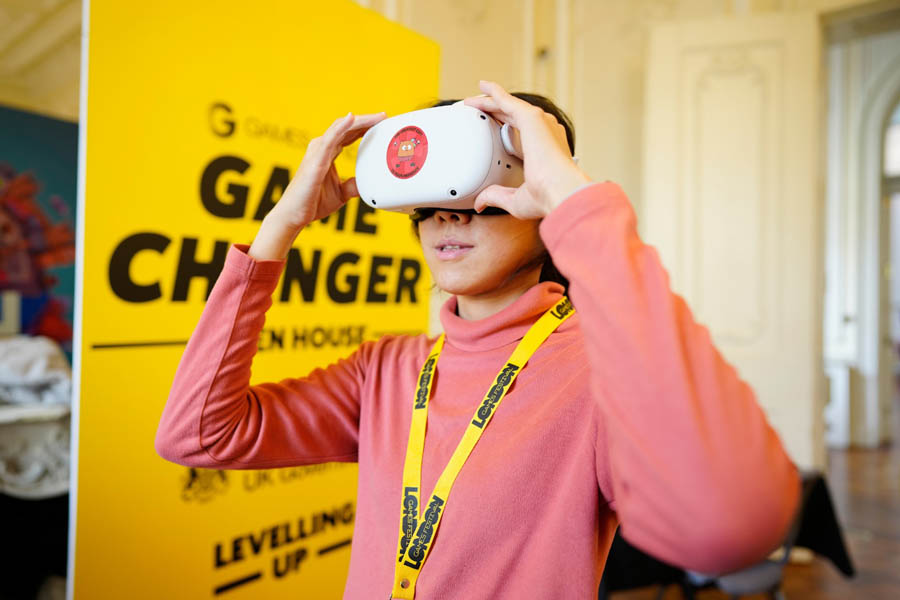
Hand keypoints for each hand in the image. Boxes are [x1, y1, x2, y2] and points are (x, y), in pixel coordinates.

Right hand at [270, 111, 386, 230]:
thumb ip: (353, 185)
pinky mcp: (316, 159)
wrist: (294, 214)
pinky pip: (330, 139)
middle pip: (346, 127)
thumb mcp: (341, 193)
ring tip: (377, 117)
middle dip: (366, 121)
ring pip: (341, 128)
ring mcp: (318, 151)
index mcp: (327, 153)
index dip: (365, 127)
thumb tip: (367, 184)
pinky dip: (341, 127)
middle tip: (384, 116)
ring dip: (360, 121)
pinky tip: (352, 119)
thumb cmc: (312, 202)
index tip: (382, 124)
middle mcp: (322, 148)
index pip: (349, 134)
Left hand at [463, 80, 592, 218]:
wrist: (560, 191)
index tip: (492, 128)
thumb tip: (481, 203)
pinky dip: (495, 92)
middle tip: (477, 109)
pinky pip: (507, 100)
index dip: (505, 128)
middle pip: (513, 116)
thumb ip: (497, 196)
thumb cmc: (546, 198)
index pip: (521, 133)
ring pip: (508, 106)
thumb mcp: (516, 198)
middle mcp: (545, 133)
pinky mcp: (531, 118)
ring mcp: (540, 123)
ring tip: (473, 99)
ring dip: (491, 100)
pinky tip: (482, 86)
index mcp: (545, 150)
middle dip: (495, 111)